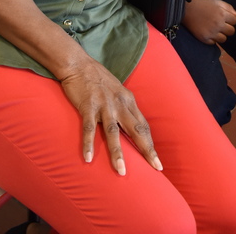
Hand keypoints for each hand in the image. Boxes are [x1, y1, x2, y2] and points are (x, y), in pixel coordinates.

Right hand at [60, 56, 161, 175]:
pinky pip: (89, 128)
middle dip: (147, 150)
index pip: (143, 126)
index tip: (156, 161)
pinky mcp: (88, 106)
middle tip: (155, 167)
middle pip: (136, 130)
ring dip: (117, 153)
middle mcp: (119, 104)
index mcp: (128, 100)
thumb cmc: (97, 78)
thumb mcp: (117, 90)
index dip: (150, 143)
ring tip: (121, 171)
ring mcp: (104, 105)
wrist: (78, 63)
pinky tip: (88, 158)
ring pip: (113, 132)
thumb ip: (124, 106)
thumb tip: (131, 124)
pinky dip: (89, 144)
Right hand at [182, 0, 235, 44]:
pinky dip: (212, 39)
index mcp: (222, 14)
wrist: (185, 9)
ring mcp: (211, 33)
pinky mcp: (204, 38)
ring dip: (221, 34)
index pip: (235, 21)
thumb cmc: (202, 3)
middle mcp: (218, 25)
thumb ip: (228, 7)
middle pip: (231, 31)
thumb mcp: (216, 1)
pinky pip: (214, 43)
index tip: (224, 17)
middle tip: (220, 24)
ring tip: (214, 28)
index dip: (230, 19)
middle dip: (227, 28)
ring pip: (224, 39)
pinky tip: (208, 32)